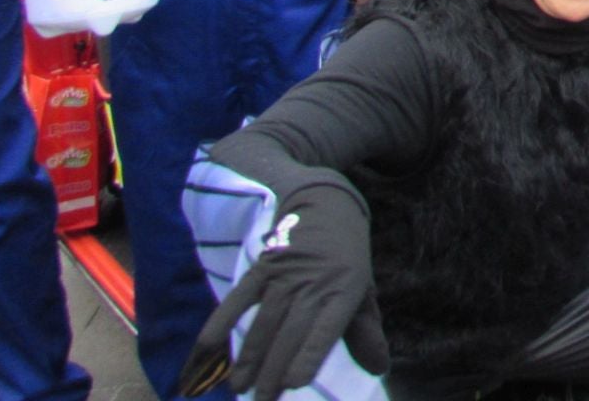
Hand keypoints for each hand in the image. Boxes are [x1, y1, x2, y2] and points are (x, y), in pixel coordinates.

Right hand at [180, 182, 386, 400]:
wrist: (327, 206)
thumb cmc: (346, 261)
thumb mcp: (363, 292)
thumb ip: (366, 332)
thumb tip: (380, 369)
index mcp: (344, 292)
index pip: (327, 328)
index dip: (310, 354)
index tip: (295, 382)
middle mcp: (314, 284)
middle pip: (290, 333)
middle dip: (273, 371)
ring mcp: (286, 275)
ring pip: (263, 322)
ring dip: (249, 357)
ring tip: (239, 388)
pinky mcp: (262, 266)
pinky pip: (239, 296)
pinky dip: (222, 319)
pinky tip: (208, 346)